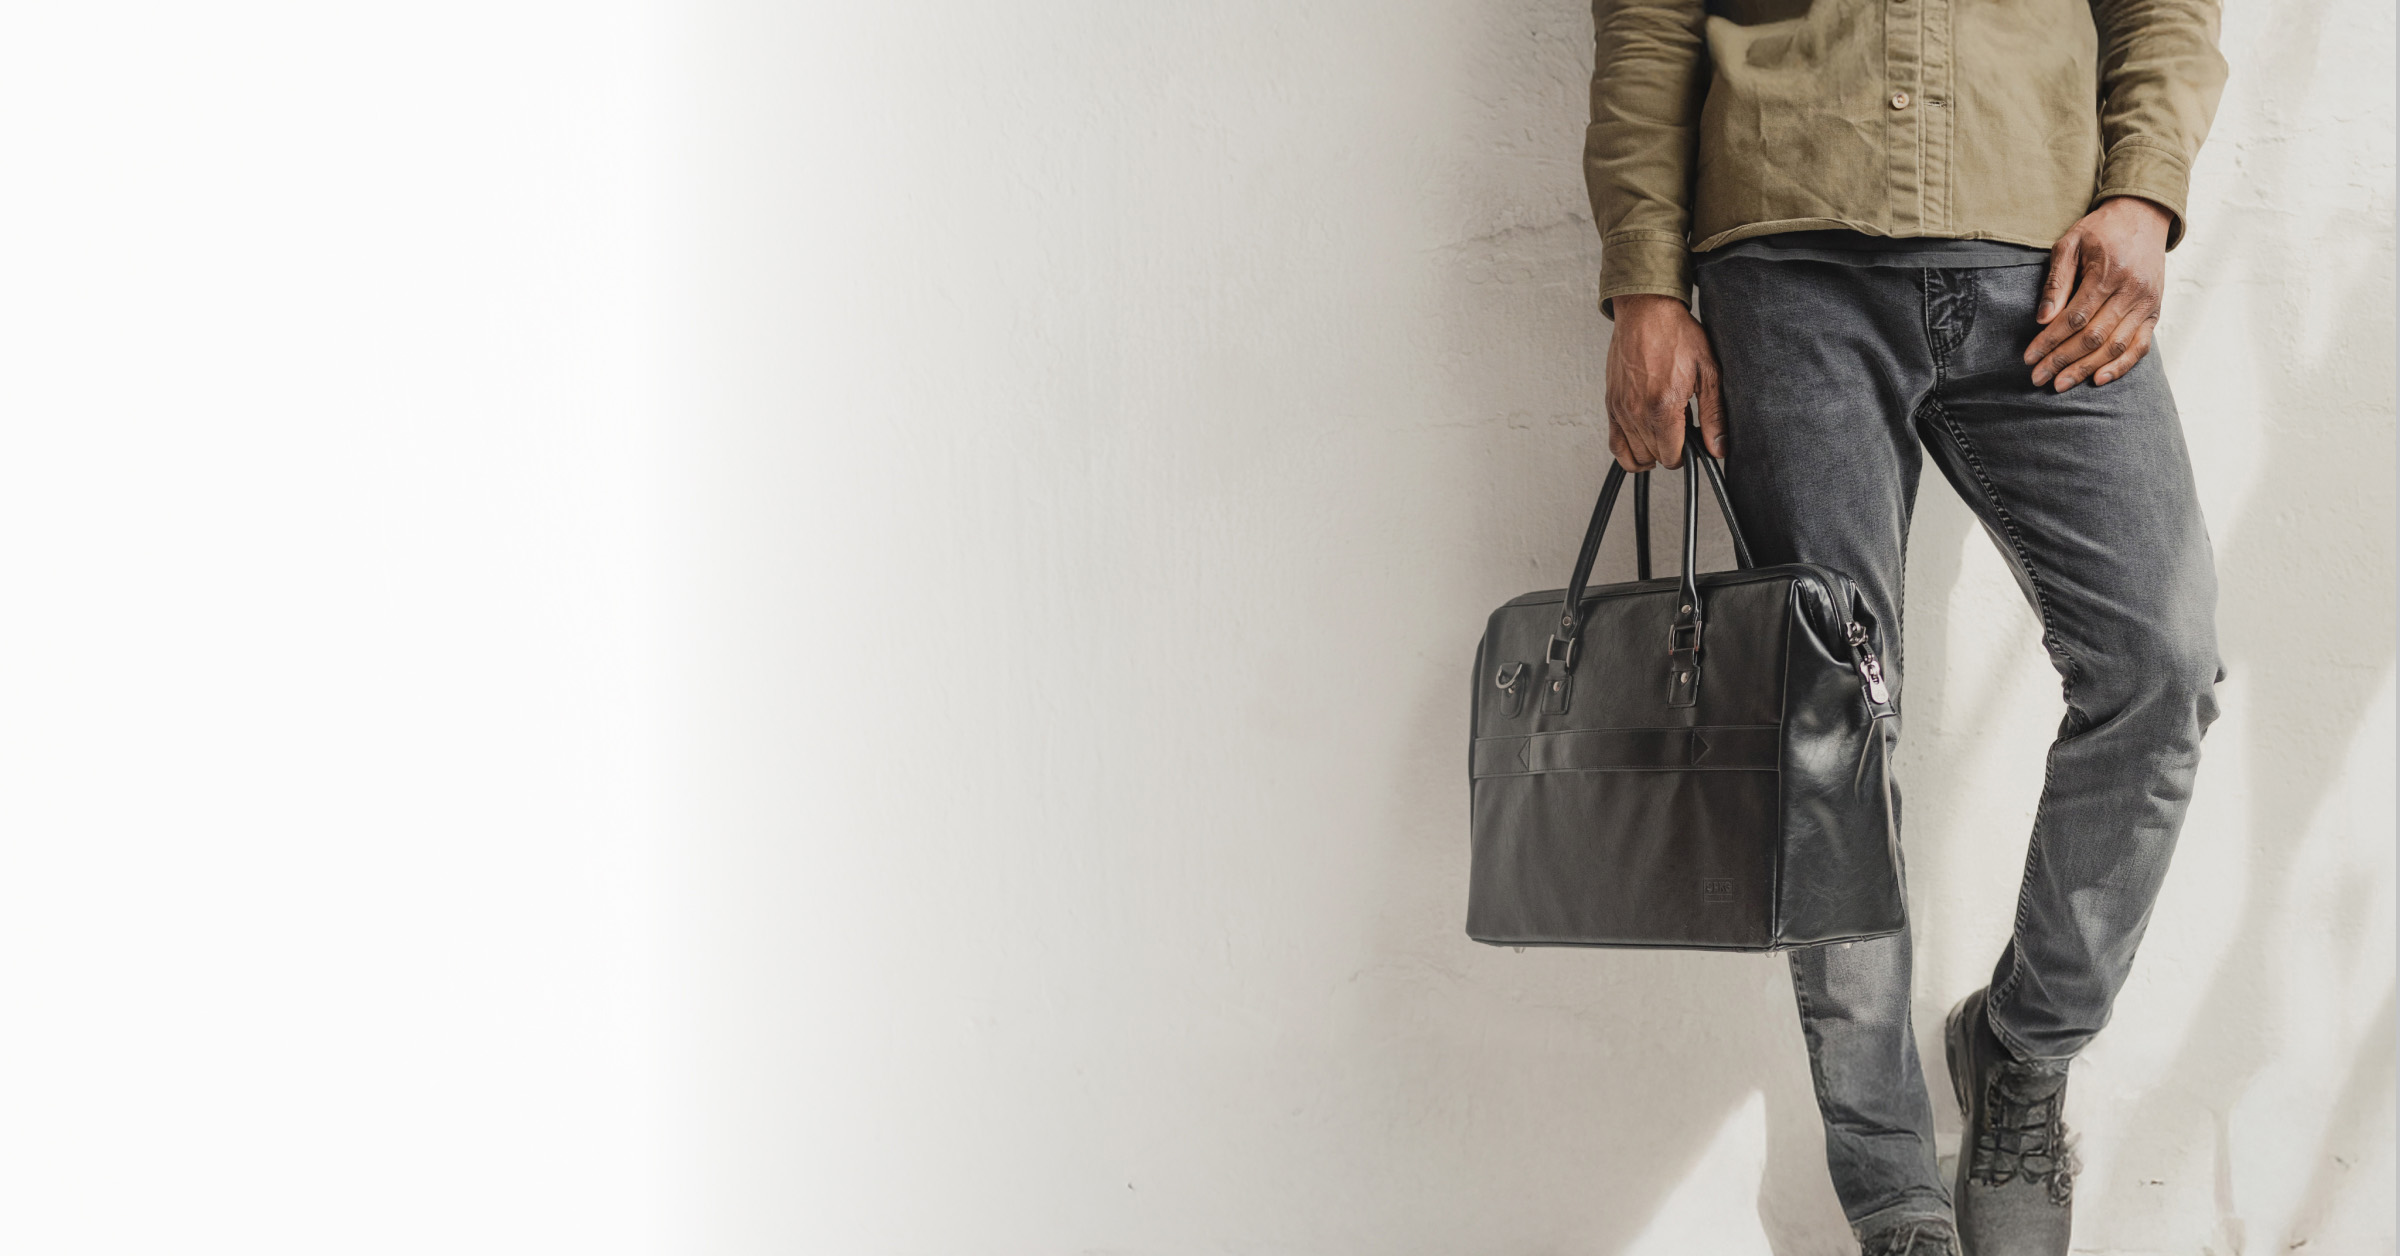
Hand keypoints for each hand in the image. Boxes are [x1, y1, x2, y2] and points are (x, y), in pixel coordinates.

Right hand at [1605, 294, 1724, 470]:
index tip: (1693, 440)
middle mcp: (1636, 411)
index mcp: (1662, 406)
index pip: (1671, 456)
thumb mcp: (1708, 372)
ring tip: (1665, 433)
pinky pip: (1614, 444)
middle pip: (1654, 456)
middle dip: (1671, 449)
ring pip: (1633, 454)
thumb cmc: (1676, 335)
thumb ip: (1714, 415)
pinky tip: (1642, 441)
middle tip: (1682, 429)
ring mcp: (1620, 409)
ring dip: (1651, 451)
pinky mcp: (1611, 403)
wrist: (1646, 312)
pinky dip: (1628, 451)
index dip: (1687, 453)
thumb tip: (1718, 447)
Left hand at [2025, 197, 2171, 390]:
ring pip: (2116, 346)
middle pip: (2094, 337)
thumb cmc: (2100, 230)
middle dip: (2062, 360)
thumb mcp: (2070, 243)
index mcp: (2109, 272)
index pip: (2075, 317)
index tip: (2029, 358)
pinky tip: (2098, 379)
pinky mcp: (2155, 311)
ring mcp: (2148, 303)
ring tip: (2060, 384)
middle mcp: (2133, 290)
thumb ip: (2057, 281)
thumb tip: (2042, 319)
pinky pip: (2140, 346)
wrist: (2143, 216)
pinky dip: (2121, 366)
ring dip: (2086, 368)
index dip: (2050, 341)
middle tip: (2037, 378)